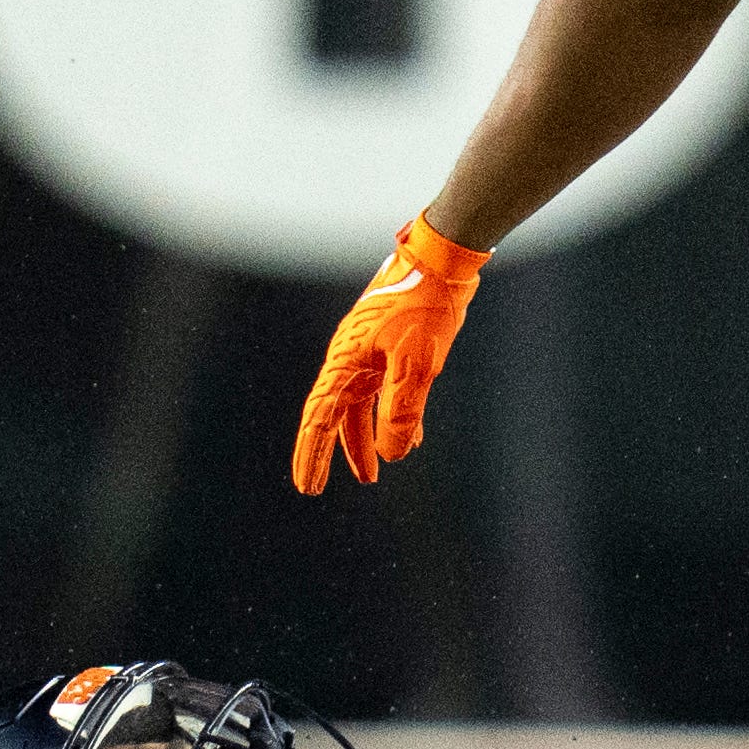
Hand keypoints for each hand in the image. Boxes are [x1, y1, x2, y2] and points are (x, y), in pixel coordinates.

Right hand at [291, 215, 488, 494]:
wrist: (441, 260)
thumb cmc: (424, 307)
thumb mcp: (415, 365)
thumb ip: (401, 411)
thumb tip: (391, 453)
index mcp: (345, 361)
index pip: (320, 417)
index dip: (312, 453)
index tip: (308, 487)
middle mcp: (350, 357)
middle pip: (335, 414)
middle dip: (334, 452)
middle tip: (321, 487)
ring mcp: (370, 351)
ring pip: (362, 405)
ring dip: (366, 438)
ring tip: (375, 473)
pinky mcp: (392, 346)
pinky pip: (386, 391)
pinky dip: (394, 416)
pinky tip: (411, 438)